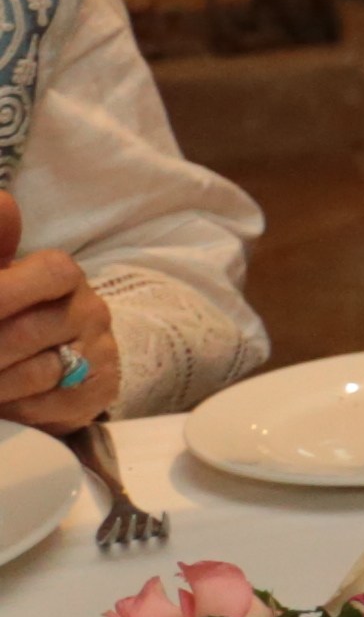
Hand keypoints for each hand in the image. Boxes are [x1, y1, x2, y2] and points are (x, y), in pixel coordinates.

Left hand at [0, 195, 116, 428]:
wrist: (24, 364)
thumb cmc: (0, 315)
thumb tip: (5, 206)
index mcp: (60, 275)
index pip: (51, 272)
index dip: (5, 295)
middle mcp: (89, 310)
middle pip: (30, 331)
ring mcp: (99, 352)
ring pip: (41, 373)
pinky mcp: (101, 392)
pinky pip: (58, 407)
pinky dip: (20, 411)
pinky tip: (4, 406)